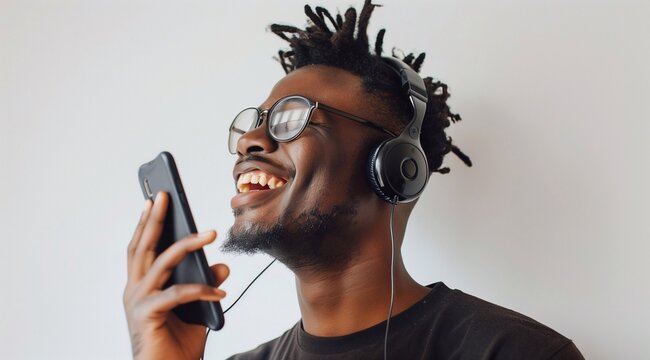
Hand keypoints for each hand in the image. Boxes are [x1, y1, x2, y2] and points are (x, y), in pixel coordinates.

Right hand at [123, 192, 228, 359]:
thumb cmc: (176, 344)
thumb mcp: (198, 309)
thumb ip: (206, 286)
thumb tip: (222, 266)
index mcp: (141, 286)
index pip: (142, 248)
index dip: (147, 223)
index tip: (154, 199)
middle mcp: (134, 290)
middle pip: (144, 246)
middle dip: (155, 218)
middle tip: (164, 195)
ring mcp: (137, 302)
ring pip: (162, 263)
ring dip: (187, 244)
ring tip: (210, 233)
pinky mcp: (145, 315)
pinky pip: (176, 293)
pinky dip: (200, 289)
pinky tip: (220, 290)